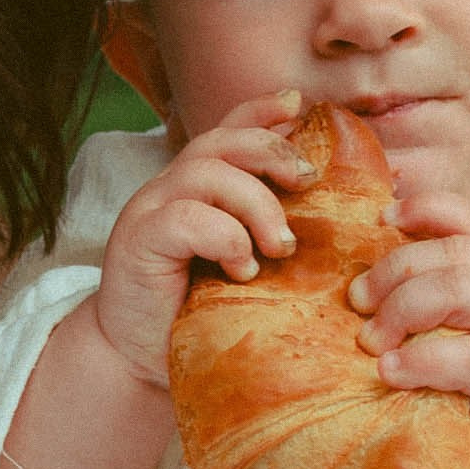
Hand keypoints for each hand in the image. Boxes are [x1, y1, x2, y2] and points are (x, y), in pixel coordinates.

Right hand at [91, 95, 314, 386]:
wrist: (134, 362)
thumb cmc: (195, 318)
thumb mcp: (242, 270)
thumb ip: (270, 240)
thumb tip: (334, 225)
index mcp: (195, 191)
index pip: (226, 132)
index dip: (261, 111)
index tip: (300, 105)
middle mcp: (169, 191)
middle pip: (221, 142)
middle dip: (273, 152)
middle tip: (308, 184)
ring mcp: (149, 212)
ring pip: (207, 172)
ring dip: (256, 204)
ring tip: (279, 246)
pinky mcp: (138, 242)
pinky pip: (186, 217)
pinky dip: (225, 237)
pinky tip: (241, 269)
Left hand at [349, 191, 469, 468]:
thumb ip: (450, 290)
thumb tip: (368, 278)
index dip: (423, 210)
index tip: (380, 219)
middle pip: (453, 252)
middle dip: (393, 271)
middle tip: (358, 302)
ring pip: (457, 288)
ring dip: (401, 308)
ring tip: (372, 339)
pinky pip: (464, 355)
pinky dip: (418, 360)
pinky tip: (391, 370)